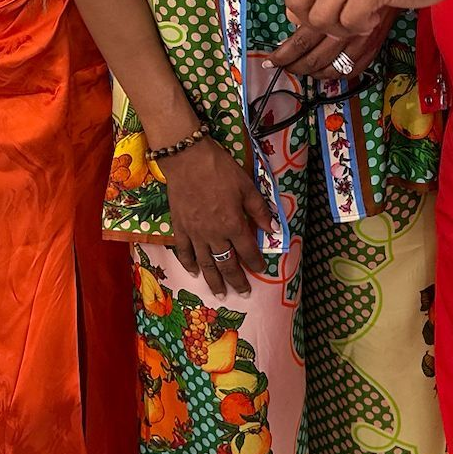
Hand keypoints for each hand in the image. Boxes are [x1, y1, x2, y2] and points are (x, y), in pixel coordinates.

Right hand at [157, 139, 275, 297]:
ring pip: (206, 264)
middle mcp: (215, 235)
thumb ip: (260, 210)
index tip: (260, 270)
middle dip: (237, 280)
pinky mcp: (179, 228)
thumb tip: (273, 229)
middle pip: (227, 264)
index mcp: (234, 225)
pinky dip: (189, 265)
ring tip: (220, 294)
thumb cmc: (220, 170)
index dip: (255, 262)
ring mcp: (195, 234)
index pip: (248, 251)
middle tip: (243, 293)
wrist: (188, 159)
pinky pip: (184, 252)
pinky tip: (194, 273)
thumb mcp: (246, 186)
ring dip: (214, 281)